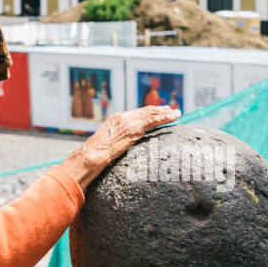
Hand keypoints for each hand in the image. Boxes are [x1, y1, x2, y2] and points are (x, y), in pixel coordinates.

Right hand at [61, 105, 180, 188]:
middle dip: (159, 110)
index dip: (149, 112)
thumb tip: (122, 147)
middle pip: (145, 111)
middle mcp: (122, 117)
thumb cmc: (95, 156)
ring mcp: (128, 122)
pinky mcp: (133, 129)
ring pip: (151, 113)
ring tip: (176, 113)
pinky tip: (174, 116)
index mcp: (115, 119)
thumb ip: (116, 142)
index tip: (159, 111)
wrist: (90, 156)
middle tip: (171, 110)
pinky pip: (153, 120)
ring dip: (165, 112)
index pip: (136, 113)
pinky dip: (165, 117)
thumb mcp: (106, 145)